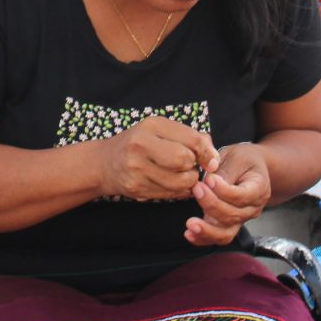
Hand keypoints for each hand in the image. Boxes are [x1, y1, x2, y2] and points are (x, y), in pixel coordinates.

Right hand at [98, 116, 219, 200]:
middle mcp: (141, 144)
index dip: (206, 152)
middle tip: (190, 167)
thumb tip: (214, 158)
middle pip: (184, 160)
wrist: (106, 163)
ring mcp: (136, 167)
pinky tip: (173, 184)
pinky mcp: (136, 188)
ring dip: (188, 182)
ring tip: (183, 176)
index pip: (191, 139)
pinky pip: (169, 195)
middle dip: (193, 167)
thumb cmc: (141, 144)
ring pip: (179, 181)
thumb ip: (191, 138)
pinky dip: (178, 192)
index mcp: (152, 125)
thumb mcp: (162, 131)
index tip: (211, 160)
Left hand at [186, 142, 269, 246]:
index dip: (224, 190)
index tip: (209, 179)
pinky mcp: (229, 225)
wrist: (250, 168)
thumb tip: (210, 183)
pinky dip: (203, 238)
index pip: (242, 196)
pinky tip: (190, 234)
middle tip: (196, 189)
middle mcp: (252, 208)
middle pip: (233, 215)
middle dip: (211, 204)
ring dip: (207, 230)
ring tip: (191, 224)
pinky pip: (218, 237)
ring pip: (226, 232)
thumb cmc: (243, 160)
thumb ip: (225, 171)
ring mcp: (241, 220)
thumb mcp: (237, 157)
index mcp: (259, 189)